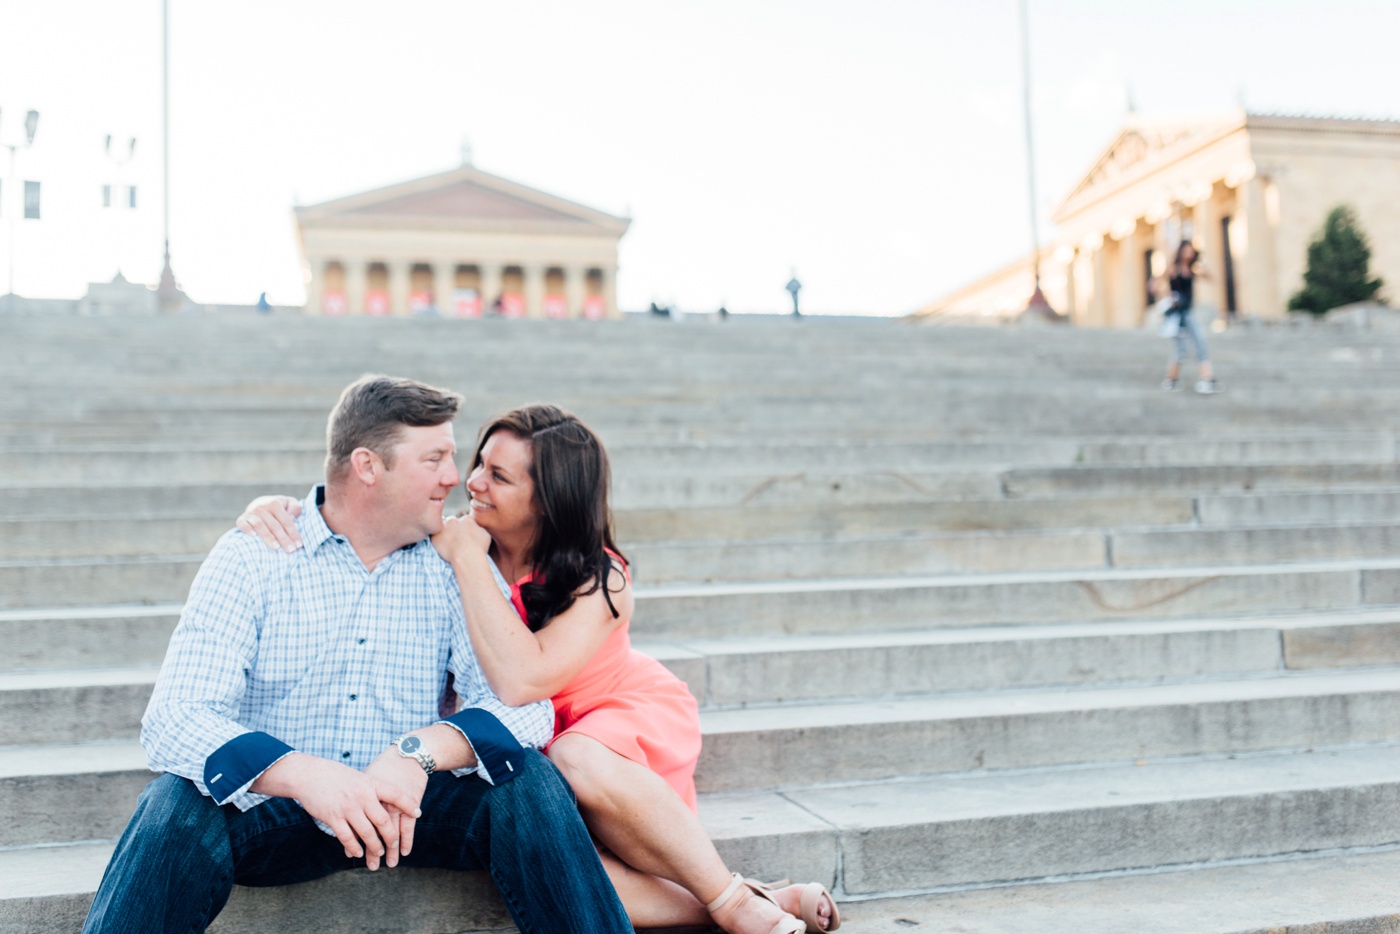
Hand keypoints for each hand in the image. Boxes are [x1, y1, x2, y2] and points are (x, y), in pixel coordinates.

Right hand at [236, 495, 302, 551]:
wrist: (259, 504)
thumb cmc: (279, 508)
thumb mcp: (289, 503)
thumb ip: (295, 507)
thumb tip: (293, 516)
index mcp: (275, 503)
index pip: (286, 521)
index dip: (293, 533)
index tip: (299, 545)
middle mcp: (262, 507)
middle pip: (274, 525)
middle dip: (283, 539)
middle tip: (290, 550)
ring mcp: (250, 513)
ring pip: (259, 525)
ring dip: (268, 536)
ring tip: (276, 547)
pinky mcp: (241, 519)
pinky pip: (242, 524)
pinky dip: (247, 529)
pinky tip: (253, 536)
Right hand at [254, 753, 420, 869]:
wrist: (308, 775)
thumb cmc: (334, 776)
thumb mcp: (357, 777)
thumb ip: (370, 790)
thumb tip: (385, 803)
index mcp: (369, 783)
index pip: (395, 794)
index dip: (408, 804)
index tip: (417, 814)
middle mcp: (361, 796)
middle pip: (383, 820)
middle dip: (391, 836)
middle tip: (394, 847)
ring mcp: (347, 808)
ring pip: (367, 832)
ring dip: (374, 845)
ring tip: (378, 852)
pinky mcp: (333, 818)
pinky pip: (347, 837)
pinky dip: (354, 847)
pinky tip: (357, 852)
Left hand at [363, 745, 430, 864]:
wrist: (406, 753)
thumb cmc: (383, 767)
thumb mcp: (363, 780)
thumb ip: (354, 798)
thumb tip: (339, 815)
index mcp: (361, 795)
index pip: (353, 821)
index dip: (353, 840)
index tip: (352, 854)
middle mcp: (376, 799)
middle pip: (372, 830)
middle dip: (373, 850)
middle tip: (372, 866)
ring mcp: (394, 800)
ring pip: (390, 831)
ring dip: (391, 849)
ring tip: (389, 864)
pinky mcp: (411, 801)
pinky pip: (407, 825)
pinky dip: (406, 839)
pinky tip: (404, 851)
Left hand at [432, 512, 491, 562]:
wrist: (466, 557)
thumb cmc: (478, 548)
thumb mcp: (485, 535)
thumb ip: (479, 528)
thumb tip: (477, 528)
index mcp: (467, 519)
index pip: (464, 521)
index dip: (464, 529)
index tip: (465, 536)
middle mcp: (454, 520)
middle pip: (452, 522)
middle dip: (453, 529)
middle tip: (455, 540)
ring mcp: (443, 527)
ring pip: (442, 528)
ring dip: (444, 534)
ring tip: (448, 545)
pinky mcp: (435, 536)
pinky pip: (434, 536)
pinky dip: (437, 540)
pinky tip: (442, 548)